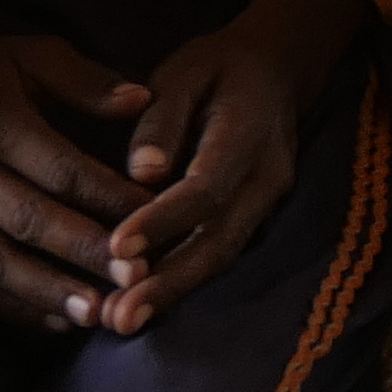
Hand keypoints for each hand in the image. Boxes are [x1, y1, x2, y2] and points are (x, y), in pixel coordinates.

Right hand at [0, 22, 153, 334]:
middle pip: (31, 220)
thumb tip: (143, 100)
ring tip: (98, 314)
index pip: (60, 168)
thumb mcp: (27, 54)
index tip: (155, 214)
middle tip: (136, 278)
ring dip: (48, 291)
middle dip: (85, 252)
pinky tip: (57, 323)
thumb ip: (84, 80)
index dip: (108, 195)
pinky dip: (13, 307)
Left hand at [101, 0, 368, 334]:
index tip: (117, 248)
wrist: (275, 69)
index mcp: (249, 133)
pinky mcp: (254, 217)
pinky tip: (140, 303)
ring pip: (221, 256)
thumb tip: (140, 173)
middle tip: (118, 319)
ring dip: (172, 293)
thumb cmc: (218, 67)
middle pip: (219, 240)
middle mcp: (267, 177)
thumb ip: (161, 120)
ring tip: (120, 323)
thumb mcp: (184, 71)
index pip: (207, 186)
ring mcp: (267, 202)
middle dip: (168, 283)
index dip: (163, 221)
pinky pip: (219, 253)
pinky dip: (181, 282)